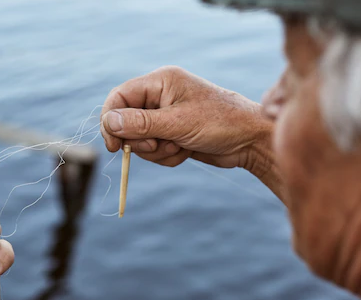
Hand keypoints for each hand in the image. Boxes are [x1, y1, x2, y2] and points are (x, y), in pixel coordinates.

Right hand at [100, 66, 280, 197]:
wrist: (250, 141)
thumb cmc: (220, 123)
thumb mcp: (178, 123)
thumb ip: (141, 123)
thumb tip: (110, 122)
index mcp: (160, 82)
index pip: (120, 97)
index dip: (112, 120)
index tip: (114, 145)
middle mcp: (160, 96)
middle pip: (127, 122)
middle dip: (142, 141)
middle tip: (160, 144)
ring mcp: (166, 116)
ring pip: (140, 140)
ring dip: (157, 151)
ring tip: (180, 147)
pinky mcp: (173, 134)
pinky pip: (155, 150)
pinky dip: (167, 156)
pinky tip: (186, 152)